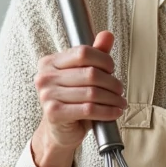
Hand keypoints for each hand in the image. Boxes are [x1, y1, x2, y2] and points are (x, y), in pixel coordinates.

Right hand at [31, 31, 125, 166]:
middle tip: (119, 90)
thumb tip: (107, 35)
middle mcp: (45, 77)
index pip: (83, 52)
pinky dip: (107, 111)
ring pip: (92, 93)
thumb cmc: (72, 101)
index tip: (111, 69)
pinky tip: (115, 112)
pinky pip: (89, 109)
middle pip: (90, 74)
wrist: (59, 131)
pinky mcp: (54, 113)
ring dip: (113, 99)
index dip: (103, 60)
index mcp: (50, 62)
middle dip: (112, 83)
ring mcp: (47, 95)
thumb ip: (94, 54)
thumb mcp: (82, 75)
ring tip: (120, 102)